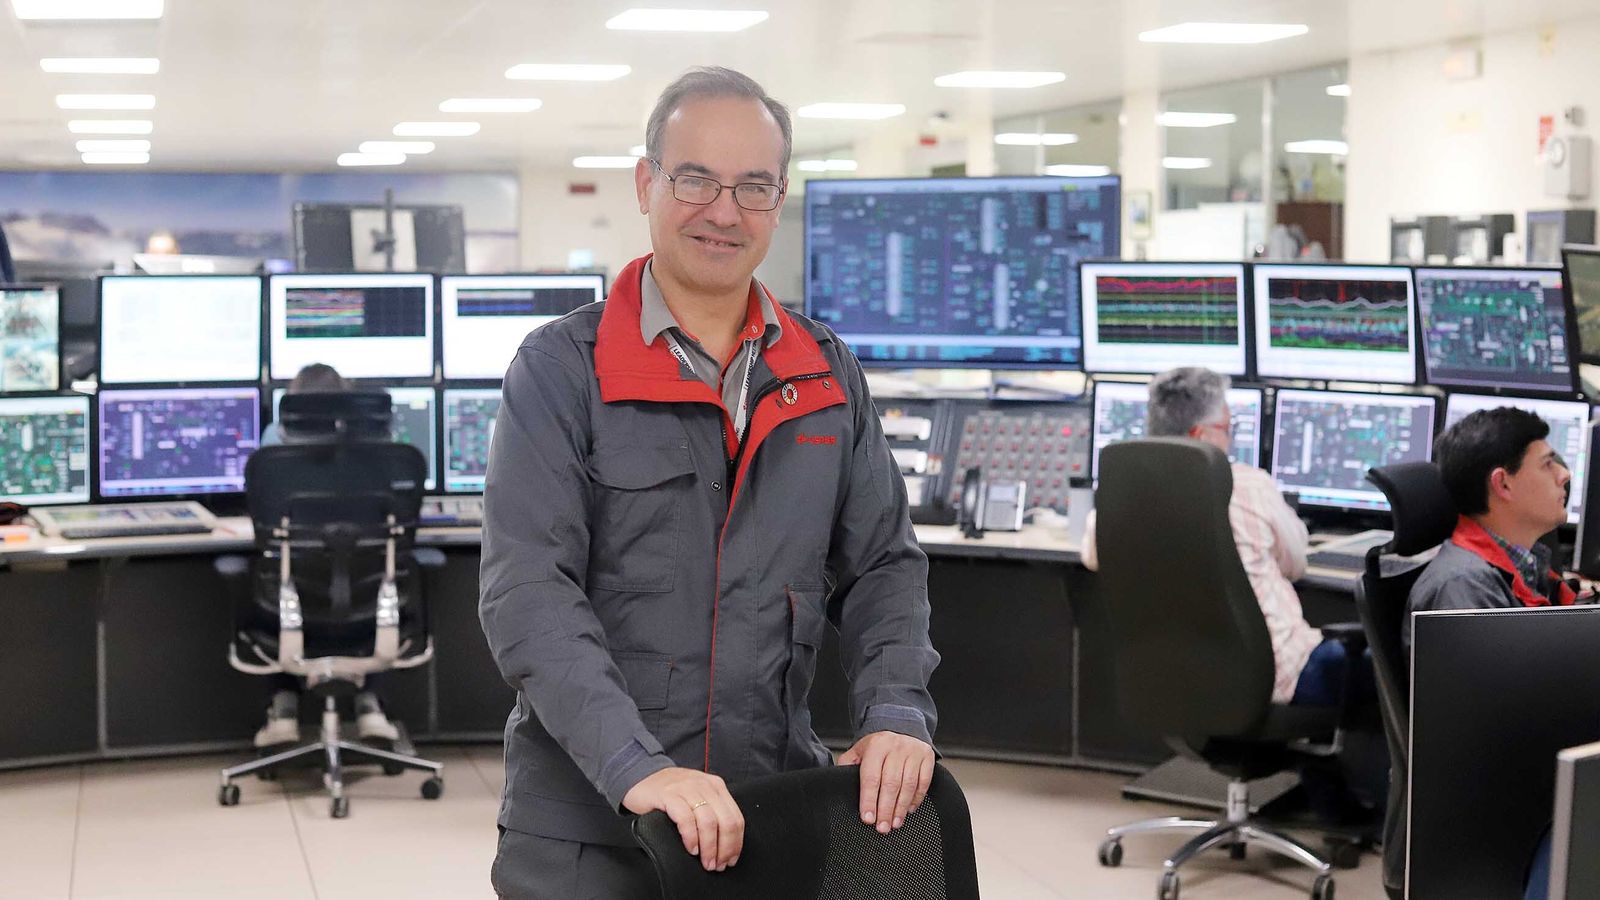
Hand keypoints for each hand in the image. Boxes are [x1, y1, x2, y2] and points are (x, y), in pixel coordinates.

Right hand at [622, 767, 743, 870]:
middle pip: (726, 821)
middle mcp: (704, 786)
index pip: (736, 818)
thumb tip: (725, 845)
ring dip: (710, 847)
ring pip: (709, 822)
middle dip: (725, 848)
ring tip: (706, 861)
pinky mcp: (669, 795)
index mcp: (716, 787)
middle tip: (718, 864)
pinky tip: (691, 848)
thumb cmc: (670, 792)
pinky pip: (686, 819)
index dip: (736, 843)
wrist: (641, 776)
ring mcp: (687, 789)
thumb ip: (711, 812)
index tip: (731, 859)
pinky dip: (691, 837)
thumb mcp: (697, 796)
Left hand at [837, 731, 934, 833]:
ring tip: (894, 823)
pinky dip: (916, 799)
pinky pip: (923, 782)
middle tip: (882, 828)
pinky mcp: (927, 757)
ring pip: (908, 785)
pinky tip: (908, 810)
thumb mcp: (859, 750)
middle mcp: (896, 747)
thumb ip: (848, 765)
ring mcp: (914, 751)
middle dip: (885, 809)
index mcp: (876, 746)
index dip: (869, 800)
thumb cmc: (877, 747)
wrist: (902, 729)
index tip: (868, 818)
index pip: (871, 777)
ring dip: (901, 808)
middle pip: (891, 784)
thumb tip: (841, 785)